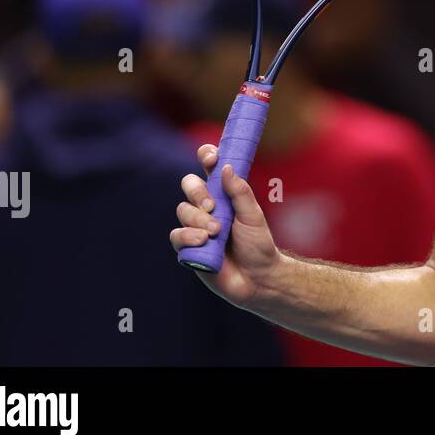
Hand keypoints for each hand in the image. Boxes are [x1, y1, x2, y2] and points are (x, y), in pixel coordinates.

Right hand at [171, 143, 282, 310]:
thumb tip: (226, 167)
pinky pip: (176, 235)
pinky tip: (203, 241)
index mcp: (224, 194)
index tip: (211, 157)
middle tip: (212, 205)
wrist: (257, 277)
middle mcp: (207, 208)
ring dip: (198, 219)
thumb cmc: (258, 244)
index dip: (206, 157)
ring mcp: (195, 226)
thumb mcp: (253, 215)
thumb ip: (240, 192)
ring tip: (216, 232)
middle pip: (189, 185)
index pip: (209, 168)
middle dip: (197, 191)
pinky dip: (188, 236)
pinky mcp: (187, 247)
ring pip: (182, 210)